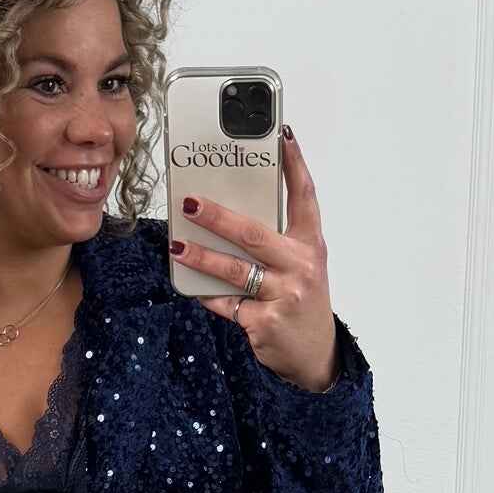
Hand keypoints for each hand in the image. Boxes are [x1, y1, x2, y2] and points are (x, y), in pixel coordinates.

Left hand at [174, 126, 339, 391]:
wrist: (315, 357)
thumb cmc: (301, 303)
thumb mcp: (300, 267)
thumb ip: (274, 242)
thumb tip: (225, 216)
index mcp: (310, 246)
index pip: (305, 197)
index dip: (294, 165)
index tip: (282, 135)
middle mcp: (301, 267)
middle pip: (254, 234)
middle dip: (219, 217)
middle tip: (191, 203)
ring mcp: (284, 296)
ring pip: (235, 271)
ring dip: (202, 257)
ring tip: (177, 247)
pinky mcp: (265, 323)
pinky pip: (227, 304)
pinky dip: (206, 295)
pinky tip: (190, 286)